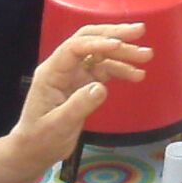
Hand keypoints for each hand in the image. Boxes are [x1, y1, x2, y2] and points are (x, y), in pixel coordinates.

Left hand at [12, 23, 151, 165]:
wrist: (34, 151)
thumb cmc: (40, 139)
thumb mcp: (58, 125)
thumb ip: (79, 105)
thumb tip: (101, 87)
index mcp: (52, 72)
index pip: (75, 48)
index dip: (97, 43)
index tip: (119, 45)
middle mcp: (63, 67)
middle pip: (89, 41)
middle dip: (114, 34)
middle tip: (140, 31)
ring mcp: (74, 74)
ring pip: (100, 55)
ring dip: (123, 53)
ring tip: (147, 55)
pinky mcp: (83, 84)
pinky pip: (104, 70)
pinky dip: (120, 70)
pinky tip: (136, 74)